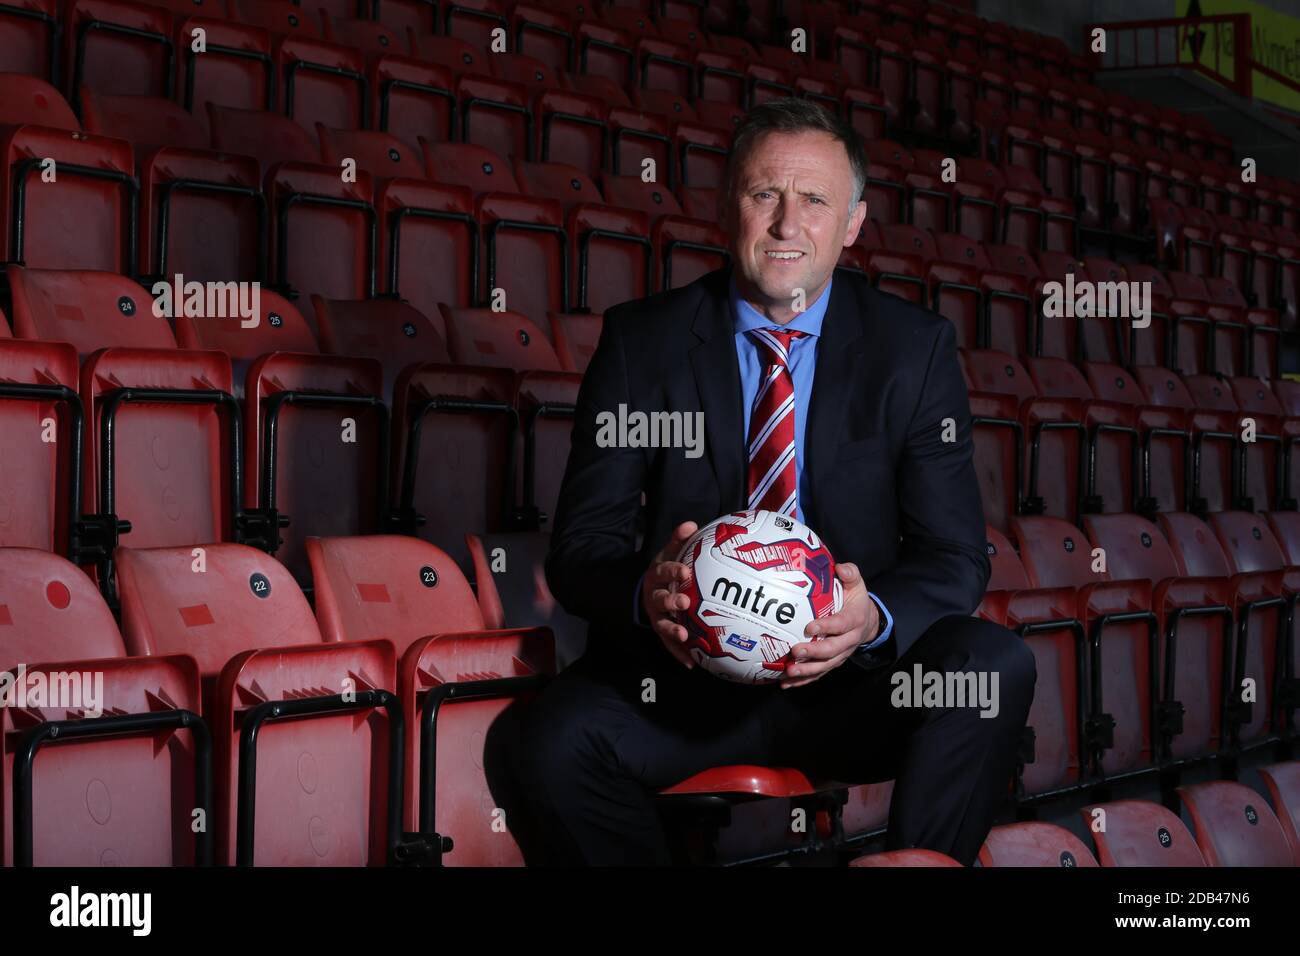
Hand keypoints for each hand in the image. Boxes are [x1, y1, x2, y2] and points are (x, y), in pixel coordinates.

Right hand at [640, 521, 699, 668]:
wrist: (647, 592)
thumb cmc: (666, 571)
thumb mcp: (669, 553)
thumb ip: (678, 540)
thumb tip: (691, 523)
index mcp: (657, 575)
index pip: (663, 570)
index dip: (672, 570)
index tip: (684, 570)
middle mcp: (654, 596)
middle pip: (660, 599)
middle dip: (671, 601)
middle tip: (684, 602)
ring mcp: (656, 616)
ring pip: (662, 624)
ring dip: (673, 629)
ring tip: (684, 636)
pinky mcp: (660, 631)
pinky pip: (669, 644)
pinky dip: (679, 654)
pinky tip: (692, 664)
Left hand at [781, 563, 879, 689]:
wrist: (867, 621)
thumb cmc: (855, 599)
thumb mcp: (857, 584)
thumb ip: (850, 574)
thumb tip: (840, 567)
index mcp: (855, 620)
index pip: (842, 624)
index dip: (828, 627)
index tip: (810, 627)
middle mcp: (849, 640)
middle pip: (833, 649)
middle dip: (814, 652)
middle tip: (796, 650)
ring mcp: (841, 654)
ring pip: (825, 666)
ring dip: (807, 671)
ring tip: (789, 671)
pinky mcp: (832, 662)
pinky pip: (818, 674)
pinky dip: (803, 680)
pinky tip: (785, 683)